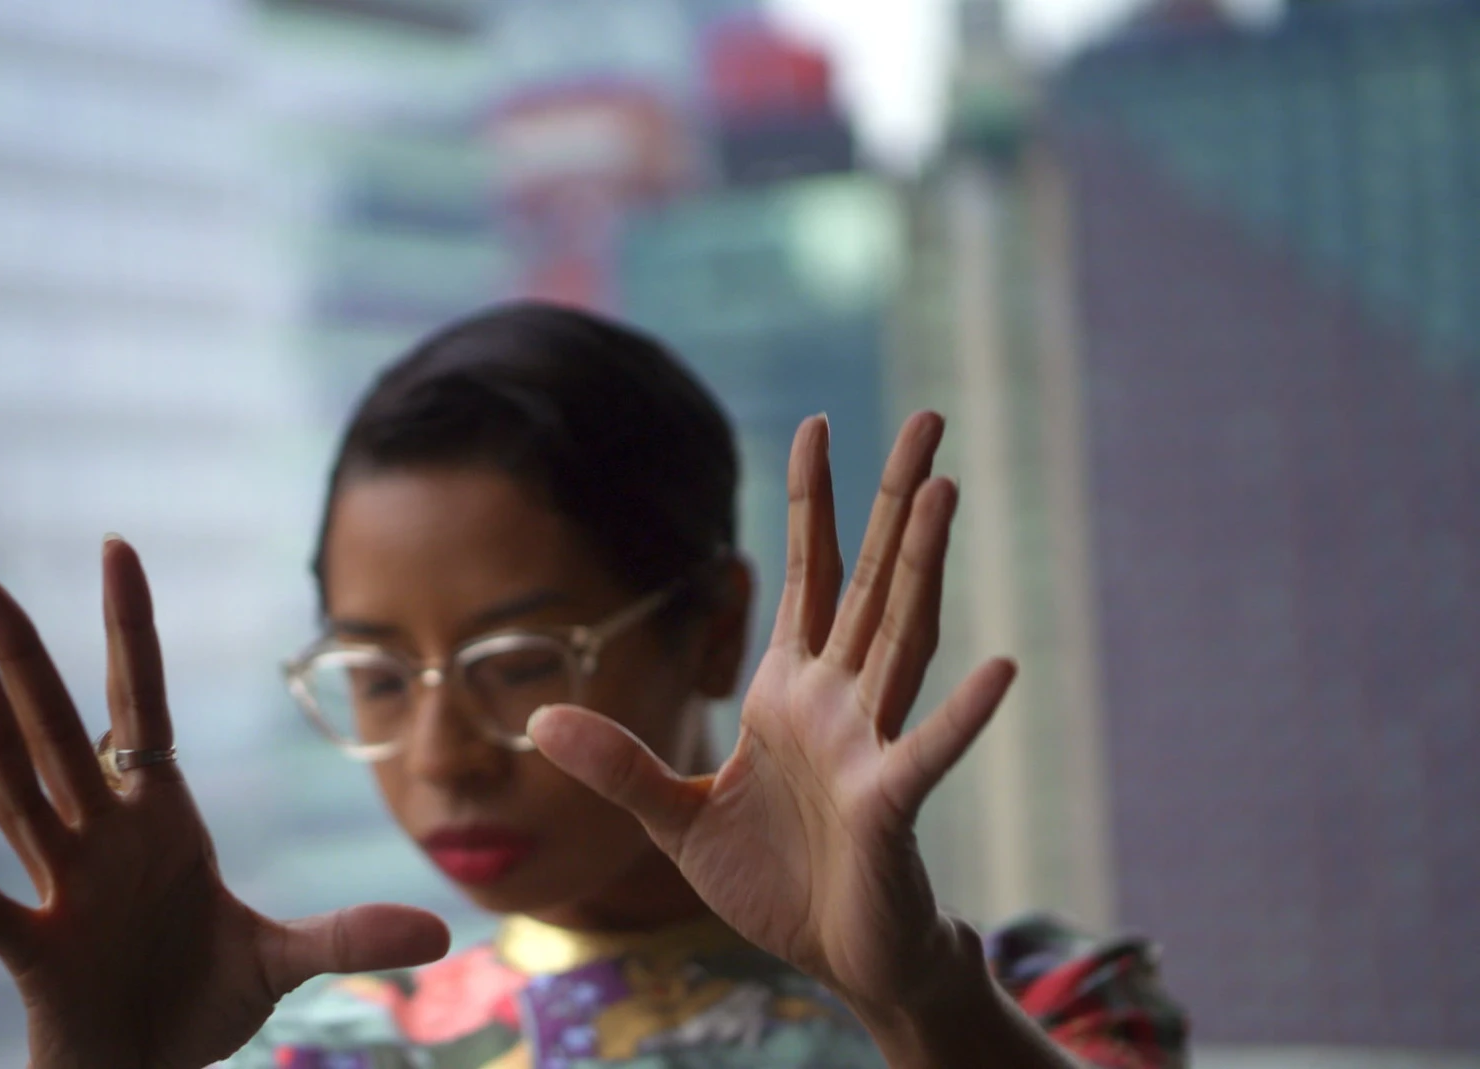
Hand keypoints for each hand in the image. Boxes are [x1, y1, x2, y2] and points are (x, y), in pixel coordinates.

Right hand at [0, 537, 449, 1068]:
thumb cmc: (195, 1002)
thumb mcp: (280, 964)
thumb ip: (346, 938)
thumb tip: (440, 932)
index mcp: (159, 820)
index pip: (140, 705)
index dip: (130, 631)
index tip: (118, 548)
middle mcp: (104, 840)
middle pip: (60, 733)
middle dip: (25, 660)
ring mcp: (67, 893)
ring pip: (24, 802)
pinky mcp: (41, 956)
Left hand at [530, 412, 1013, 1020]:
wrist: (835, 961)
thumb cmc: (774, 883)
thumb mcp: (675, 819)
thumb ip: (619, 765)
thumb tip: (539, 720)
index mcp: (791, 692)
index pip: (807, 576)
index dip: (812, 501)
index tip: (819, 425)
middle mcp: (840, 702)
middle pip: (871, 580)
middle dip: (893, 500)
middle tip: (929, 419)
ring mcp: (869, 748)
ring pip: (902, 638)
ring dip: (924, 567)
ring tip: (945, 492)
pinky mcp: (888, 808)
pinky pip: (927, 752)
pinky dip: (961, 716)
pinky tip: (1002, 667)